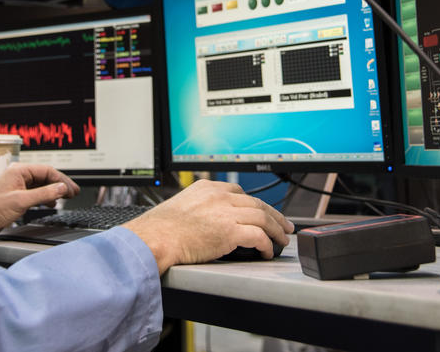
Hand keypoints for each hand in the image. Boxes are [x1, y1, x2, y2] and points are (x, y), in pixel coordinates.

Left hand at [0, 163, 79, 234]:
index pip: (47, 171)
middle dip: (60, 185)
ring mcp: (18, 185)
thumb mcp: (22, 201)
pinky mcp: (16, 195)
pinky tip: (51, 203)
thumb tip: (61, 189)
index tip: (71, 190)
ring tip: (65, 198)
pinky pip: (35, 192)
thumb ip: (44, 194)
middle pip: (46, 177)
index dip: (61, 180)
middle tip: (73, 193)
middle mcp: (19, 175)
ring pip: (41, 185)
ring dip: (54, 191)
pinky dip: (45, 197)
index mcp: (19, 170)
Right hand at [123, 179, 293, 273]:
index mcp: (207, 188)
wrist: (155, 238)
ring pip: (263, 217)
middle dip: (275, 215)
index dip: (255, 204)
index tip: (262, 212)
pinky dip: (267, 245)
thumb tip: (206, 220)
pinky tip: (267, 252)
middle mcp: (219, 196)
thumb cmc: (160, 229)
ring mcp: (226, 213)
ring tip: (282, 240)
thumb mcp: (180, 206)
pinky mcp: (230, 232)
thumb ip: (198, 207)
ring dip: (276, 230)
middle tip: (285, 225)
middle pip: (257, 203)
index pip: (239, 192)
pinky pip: (258, 236)